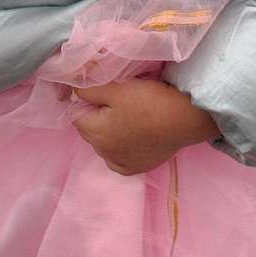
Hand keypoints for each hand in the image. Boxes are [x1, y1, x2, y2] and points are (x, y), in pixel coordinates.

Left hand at [71, 78, 217, 175]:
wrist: (183, 118)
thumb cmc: (148, 100)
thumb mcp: (116, 88)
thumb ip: (89, 89)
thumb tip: (73, 91)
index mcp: (96, 133)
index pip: (76, 114)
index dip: (87, 100)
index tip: (103, 92)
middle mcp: (104, 153)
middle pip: (89, 130)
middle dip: (96, 116)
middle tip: (118, 101)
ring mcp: (121, 163)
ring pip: (104, 144)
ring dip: (109, 131)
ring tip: (129, 116)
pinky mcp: (137, 168)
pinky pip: (118, 157)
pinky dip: (121, 147)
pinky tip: (134, 135)